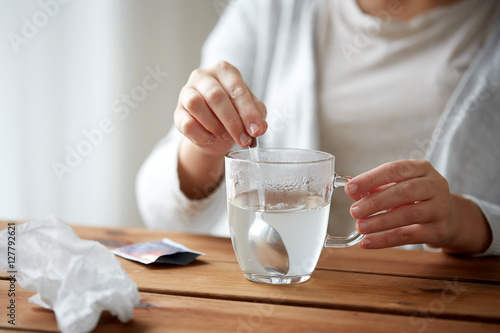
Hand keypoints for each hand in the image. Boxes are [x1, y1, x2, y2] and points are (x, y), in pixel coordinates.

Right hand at [174, 60, 266, 157]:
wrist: (214, 131)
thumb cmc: (233, 113)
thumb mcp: (249, 111)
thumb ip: (257, 115)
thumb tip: (259, 128)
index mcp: (224, 71)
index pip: (236, 89)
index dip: (248, 112)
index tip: (256, 131)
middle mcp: (203, 76)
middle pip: (215, 96)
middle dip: (232, 121)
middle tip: (243, 139)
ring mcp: (186, 92)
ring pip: (196, 105)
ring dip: (214, 125)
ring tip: (225, 135)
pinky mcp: (177, 112)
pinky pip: (186, 123)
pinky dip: (201, 135)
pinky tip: (211, 138)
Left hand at [345, 159, 490, 253]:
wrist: (449, 217)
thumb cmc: (416, 197)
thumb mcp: (397, 186)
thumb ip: (374, 187)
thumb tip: (351, 190)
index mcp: (421, 168)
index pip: (395, 169)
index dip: (371, 179)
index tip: (350, 188)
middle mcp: (435, 185)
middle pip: (404, 192)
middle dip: (375, 202)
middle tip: (354, 211)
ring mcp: (440, 208)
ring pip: (408, 214)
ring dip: (380, 221)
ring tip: (360, 227)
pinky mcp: (439, 230)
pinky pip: (409, 236)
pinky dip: (385, 240)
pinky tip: (367, 242)